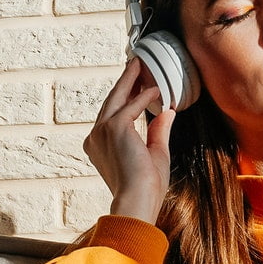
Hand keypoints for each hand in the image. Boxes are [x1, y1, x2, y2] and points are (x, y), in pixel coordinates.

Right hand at [85, 54, 173, 221]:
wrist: (138, 199)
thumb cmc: (145, 186)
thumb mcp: (155, 153)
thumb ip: (158, 131)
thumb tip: (166, 111)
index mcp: (100, 146)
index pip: (113, 114)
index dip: (126, 97)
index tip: (137, 84)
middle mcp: (96, 137)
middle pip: (112, 101)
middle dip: (125, 81)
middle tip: (136, 64)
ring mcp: (102, 132)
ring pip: (117, 98)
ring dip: (130, 80)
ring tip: (139, 64)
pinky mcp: (114, 129)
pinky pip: (131, 106)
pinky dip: (144, 96)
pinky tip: (156, 89)